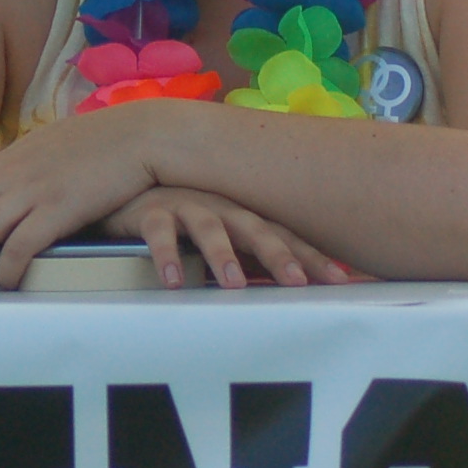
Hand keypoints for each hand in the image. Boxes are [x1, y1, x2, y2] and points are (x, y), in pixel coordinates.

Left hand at [0, 110, 171, 288]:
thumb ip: (19, 168)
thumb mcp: (45, 147)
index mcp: (3, 164)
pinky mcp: (58, 208)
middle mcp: (8, 176)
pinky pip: (17, 247)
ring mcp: (31, 191)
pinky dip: (9, 270)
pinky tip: (15, 280)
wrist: (137, 134)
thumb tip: (3, 185)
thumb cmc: (97, 144)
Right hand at [101, 185, 360, 289]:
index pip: (285, 236)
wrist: (126, 181)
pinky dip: (165, 255)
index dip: (313, 257)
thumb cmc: (181, 216)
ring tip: (233, 285)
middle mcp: (221, 207)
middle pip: (256, 229)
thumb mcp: (220, 235)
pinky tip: (171, 281)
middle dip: (278, 255)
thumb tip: (289, 286)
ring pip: (211, 228)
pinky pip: (159, 233)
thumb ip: (249, 255)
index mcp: (243, 215)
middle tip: (297, 283)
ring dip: (222, 256)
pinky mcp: (150, 210)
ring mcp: (186, 205)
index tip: (342, 281)